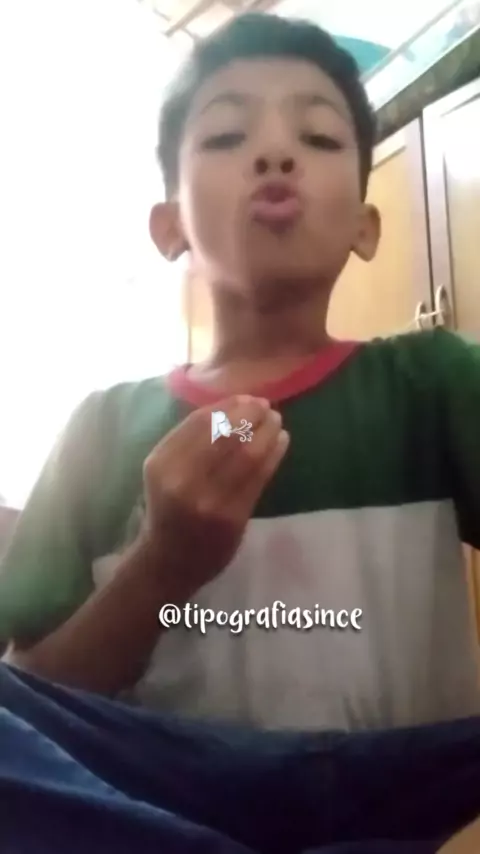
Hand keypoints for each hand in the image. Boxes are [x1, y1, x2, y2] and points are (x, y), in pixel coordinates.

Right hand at [139, 395, 288, 599]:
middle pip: (226, 434)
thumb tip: (233, 405)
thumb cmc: (170, 508)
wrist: (169, 561)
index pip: (200, 422)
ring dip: (267, 431)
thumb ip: (190, 442)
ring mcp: (208, 501)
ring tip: (277, 421)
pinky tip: (282, 442)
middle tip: (267, 406)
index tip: (246, 398)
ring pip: (247, 454)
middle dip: (251, 414)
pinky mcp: (232, 518)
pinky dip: (274, 454)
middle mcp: (181, 480)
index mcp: (161, 463)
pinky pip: (259, 477)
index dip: (228, 405)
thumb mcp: (166, 471)